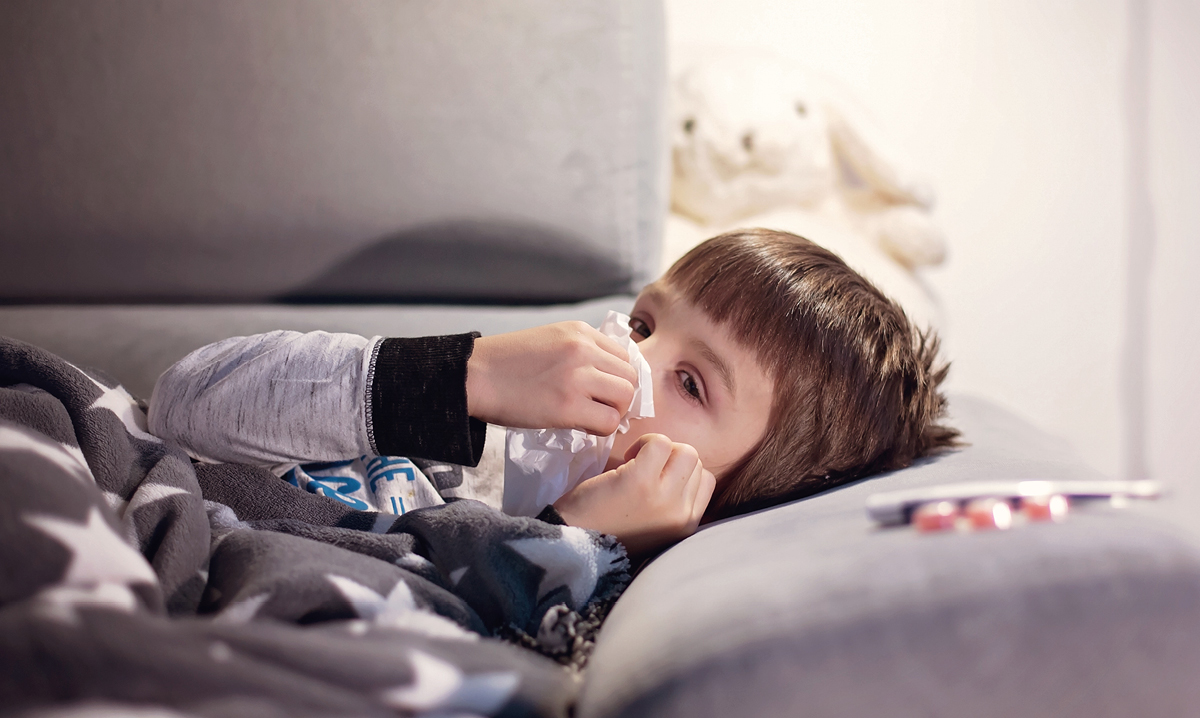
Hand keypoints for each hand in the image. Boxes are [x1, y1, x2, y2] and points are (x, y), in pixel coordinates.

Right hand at [466, 322, 636, 434]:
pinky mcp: (568, 406)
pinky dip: (602, 429)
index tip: (605, 391)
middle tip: (602, 408)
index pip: (624, 355)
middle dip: (621, 396)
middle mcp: (583, 349)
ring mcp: (577, 377)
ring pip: (625, 398)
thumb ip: (580, 352)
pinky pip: (608, 422)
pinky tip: (583, 427)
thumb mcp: (549, 341)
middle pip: (630, 376)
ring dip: (614, 412)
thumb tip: (608, 377)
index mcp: (580, 332)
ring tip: (592, 417)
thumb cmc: (504, 363)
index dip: (618, 377)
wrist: (472, 376)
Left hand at [553, 434, 715, 556]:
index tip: (656, 479)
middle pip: (695, 462)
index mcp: (687, 525)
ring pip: (684, 450)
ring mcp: (664, 497)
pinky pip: (659, 443)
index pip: (706, 480)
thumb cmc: (610, 531)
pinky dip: (643, 443)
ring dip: (658, 448)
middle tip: (643, 470)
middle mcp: (681, 514)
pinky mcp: (641, 481)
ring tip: (634, 465)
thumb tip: (677, 464)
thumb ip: (673, 501)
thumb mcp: (656, 525)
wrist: (573, 546)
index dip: (680, 471)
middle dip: (670, 458)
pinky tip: (624, 462)